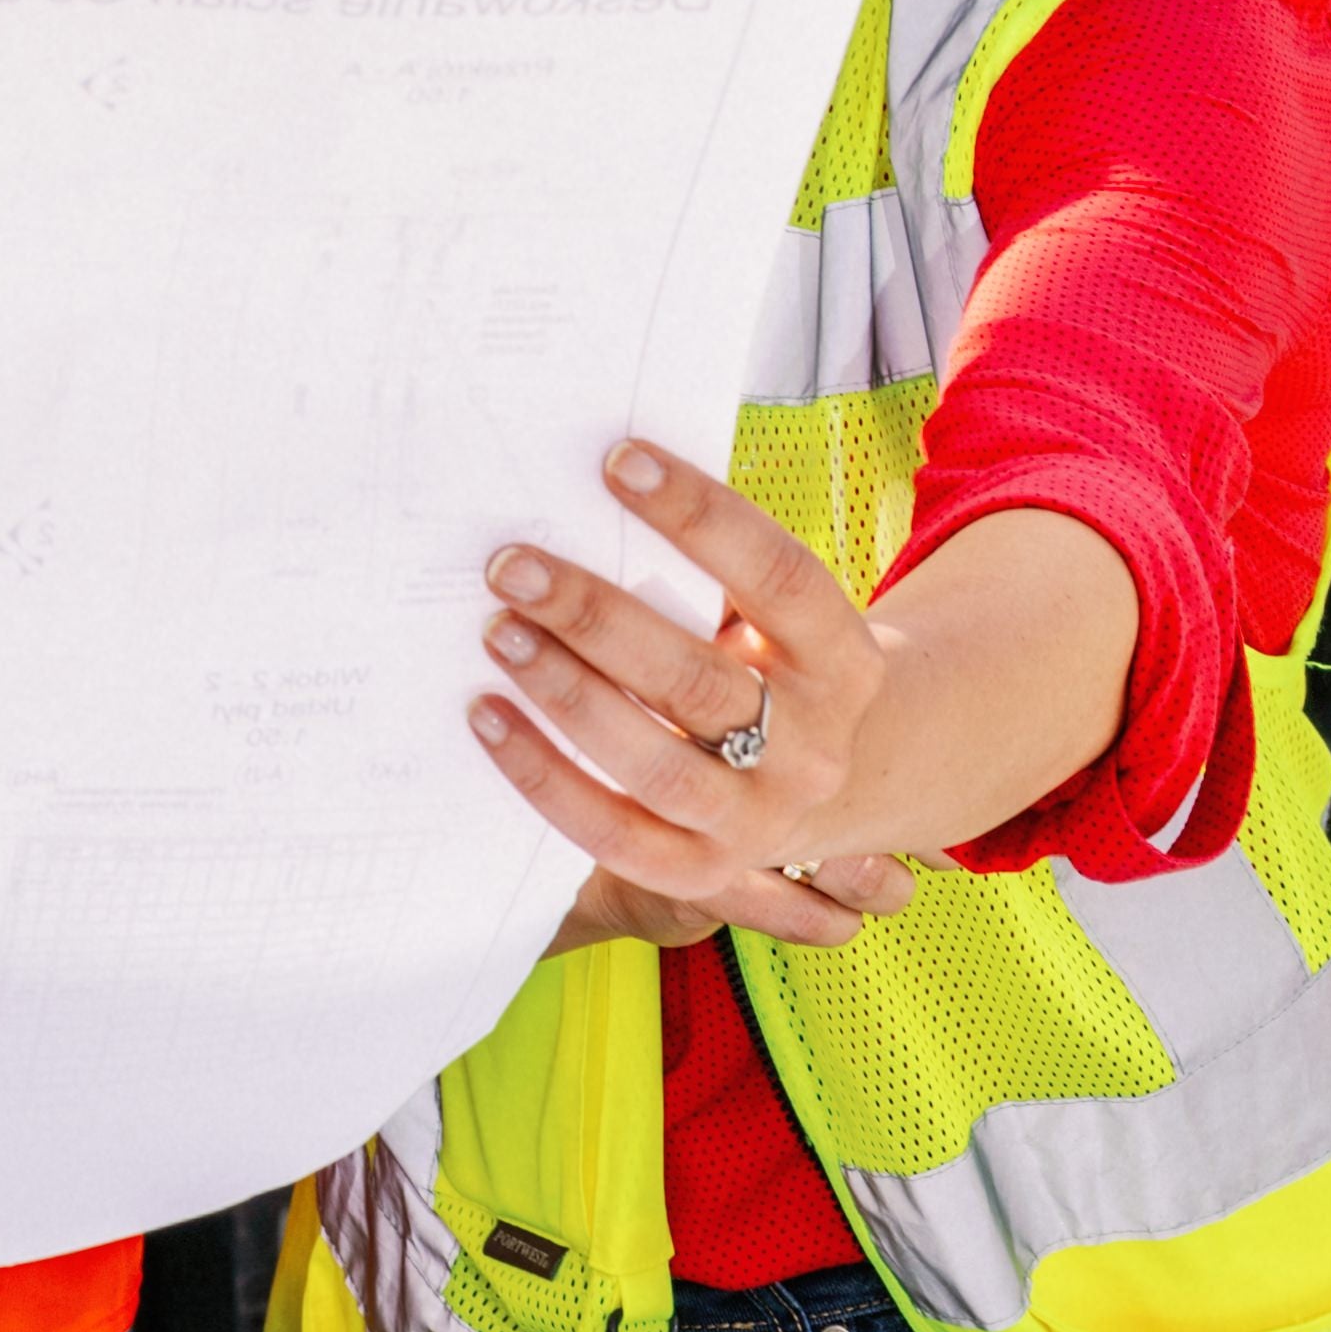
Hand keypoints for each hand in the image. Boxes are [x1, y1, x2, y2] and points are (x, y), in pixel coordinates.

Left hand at [473, 437, 910, 949]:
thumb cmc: (774, 667)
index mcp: (843, 660)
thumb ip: (707, 577)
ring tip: (498, 632)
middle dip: (597, 618)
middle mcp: (812, 745)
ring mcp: (761, 819)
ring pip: (657, 765)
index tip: (618, 459)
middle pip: (700, 680)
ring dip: (567, 696)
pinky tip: (487, 718)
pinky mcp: (704, 871)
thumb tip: (587, 491)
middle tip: (511, 565)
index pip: (779, 576)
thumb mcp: (777, 621)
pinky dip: (543, 778)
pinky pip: (615, 836)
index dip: (702, 516)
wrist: (841, 786)